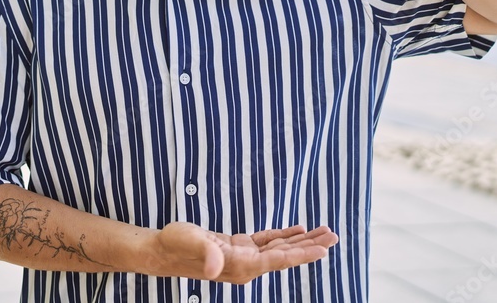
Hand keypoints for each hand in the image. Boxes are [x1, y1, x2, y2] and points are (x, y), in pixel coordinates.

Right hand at [146, 221, 337, 284]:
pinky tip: (298, 230)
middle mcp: (246, 264)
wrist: (162, 250)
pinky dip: (284, 235)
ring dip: (302, 240)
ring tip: (324, 232)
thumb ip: (206, 252)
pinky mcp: (239, 247)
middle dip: (310, 246)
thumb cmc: (175, 245)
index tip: (324, 249)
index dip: (301, 254)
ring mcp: (244, 256)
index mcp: (240, 266)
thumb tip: (216, 265)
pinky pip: (268, 242)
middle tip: (334, 236)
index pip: (278, 260)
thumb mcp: (190, 242)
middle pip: (285, 255)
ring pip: (280, 248)